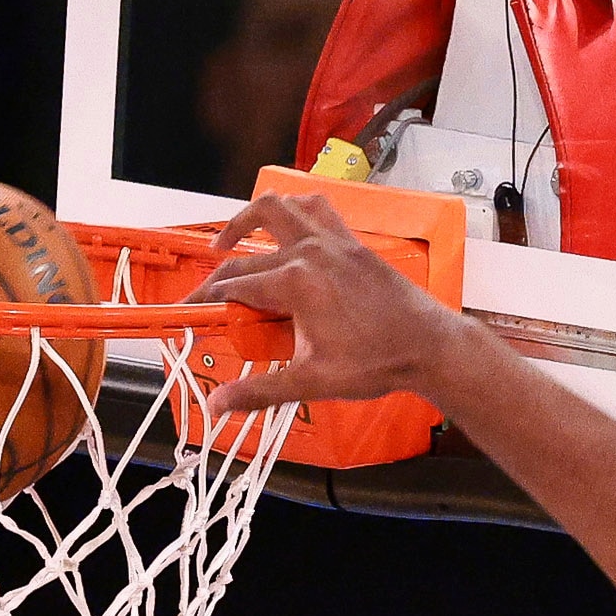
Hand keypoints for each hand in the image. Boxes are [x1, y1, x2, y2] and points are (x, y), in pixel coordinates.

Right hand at [193, 195, 472, 416]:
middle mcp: (308, 252)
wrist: (428, 345)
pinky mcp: (350, 242)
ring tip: (230, 243)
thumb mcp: (311, 382)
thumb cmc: (376, 363)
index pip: (232, 287)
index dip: (204, 301)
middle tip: (206, 304)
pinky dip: (294, 211)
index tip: (186, 312)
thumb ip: (259, 390)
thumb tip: (217, 406)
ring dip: (247, 219)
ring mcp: (331, 241)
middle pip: (245, 258)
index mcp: (294, 283)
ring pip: (278, 209)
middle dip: (219, 280)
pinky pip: (315, 209)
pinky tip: (286, 229)